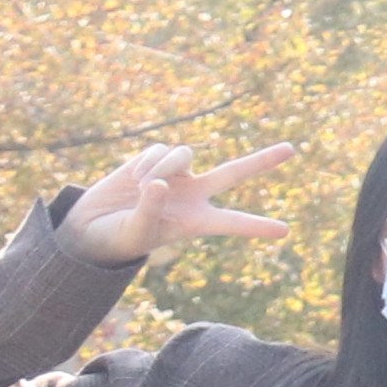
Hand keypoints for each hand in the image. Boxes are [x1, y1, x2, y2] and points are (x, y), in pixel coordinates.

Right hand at [61, 139, 298, 269]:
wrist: (93, 225)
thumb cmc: (120, 237)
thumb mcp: (137, 231)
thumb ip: (149, 210)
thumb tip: (158, 183)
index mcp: (197, 221)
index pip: (232, 222)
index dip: (257, 226)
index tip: (285, 231)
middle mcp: (194, 195)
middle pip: (233, 172)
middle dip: (261, 161)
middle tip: (293, 149)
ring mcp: (176, 175)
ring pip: (184, 153)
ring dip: (162, 165)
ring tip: (140, 185)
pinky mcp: (155, 159)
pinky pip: (159, 150)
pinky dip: (146, 162)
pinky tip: (132, 178)